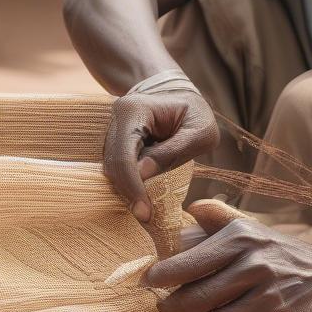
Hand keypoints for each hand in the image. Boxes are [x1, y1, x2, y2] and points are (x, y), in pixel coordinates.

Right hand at [104, 89, 218, 221]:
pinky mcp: (115, 141)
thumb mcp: (199, 131)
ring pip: (112, 168)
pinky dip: (129, 182)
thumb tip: (143, 175)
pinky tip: (143, 195)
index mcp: (135, 110)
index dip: (132, 186)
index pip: (125, 155)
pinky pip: (117, 167)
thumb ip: (174, 151)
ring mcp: (112, 129)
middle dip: (128, 193)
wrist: (179, 96)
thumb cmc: (194, 113)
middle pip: (113, 164)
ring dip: (128, 189)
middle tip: (146, 216)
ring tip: (147, 207)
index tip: (145, 212)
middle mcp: (117, 117)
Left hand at [144, 200, 311, 311]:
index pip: (186, 254)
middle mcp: (249, 254)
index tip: (146, 280)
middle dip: (165, 299)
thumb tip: (188, 207)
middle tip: (158, 304)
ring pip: (202, 308)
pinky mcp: (271, 310)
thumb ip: (219, 217)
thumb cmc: (281, 255)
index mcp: (238, 232)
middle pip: (188, 282)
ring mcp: (261, 283)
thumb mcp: (253, 229)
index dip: (159, 271)